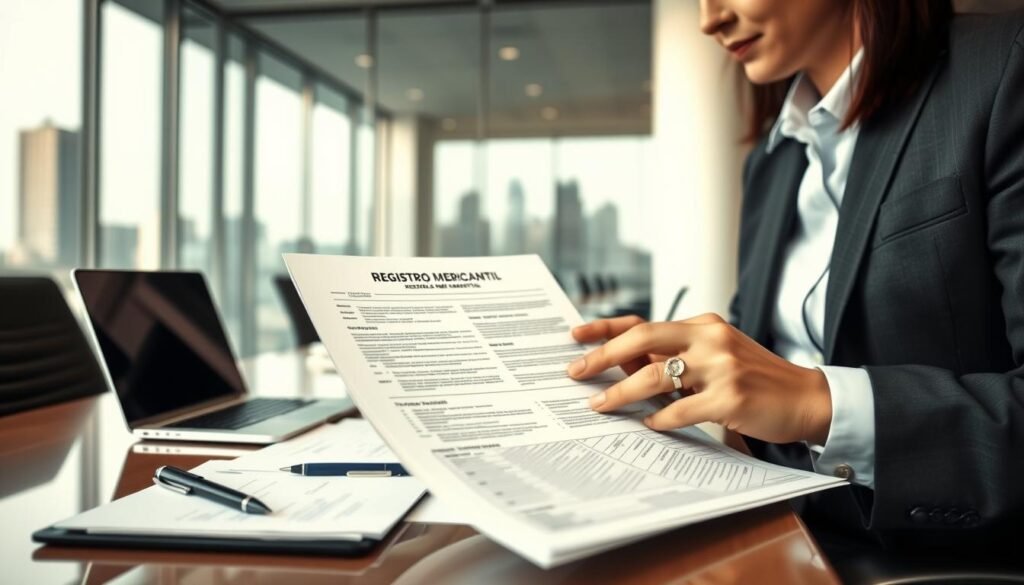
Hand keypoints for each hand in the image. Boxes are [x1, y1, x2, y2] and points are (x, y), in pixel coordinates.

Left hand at [567, 313, 832, 444]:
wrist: (807, 398)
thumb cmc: (756, 380)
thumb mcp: (716, 355)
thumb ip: (677, 357)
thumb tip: (624, 366)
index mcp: (703, 325)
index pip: (644, 322)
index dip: (606, 328)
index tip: (576, 335)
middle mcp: (710, 338)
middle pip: (642, 339)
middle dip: (602, 356)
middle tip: (576, 372)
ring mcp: (721, 366)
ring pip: (654, 377)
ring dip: (621, 393)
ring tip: (600, 404)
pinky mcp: (730, 397)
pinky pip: (680, 410)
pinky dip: (659, 419)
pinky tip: (648, 425)